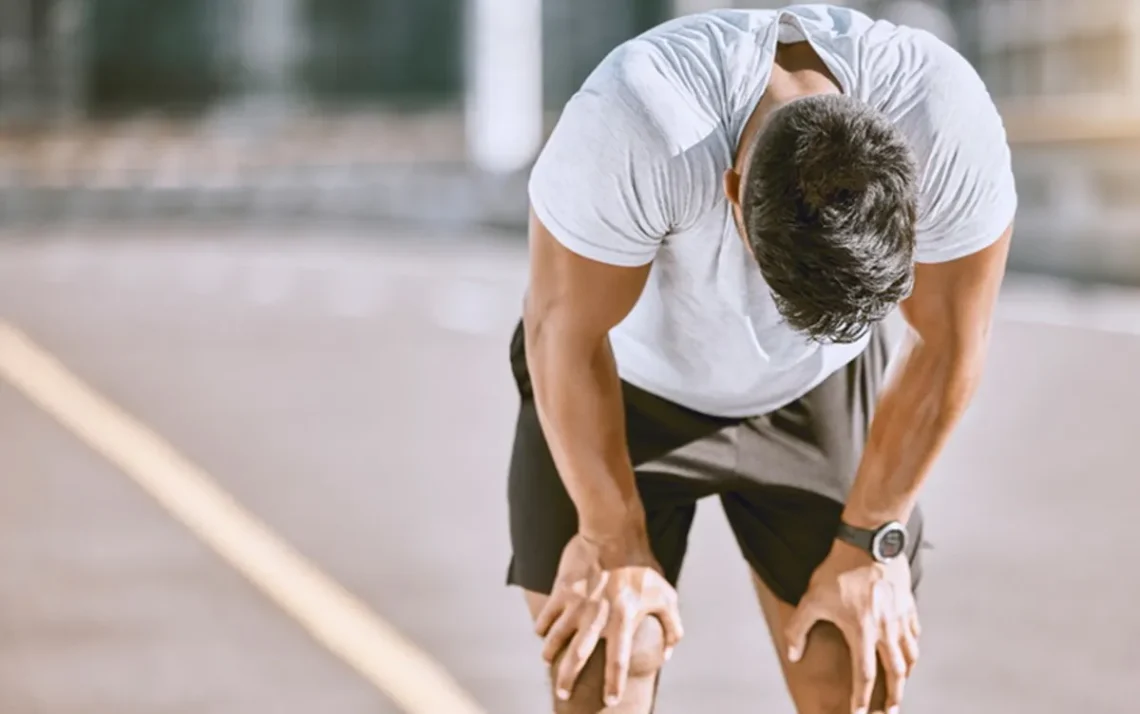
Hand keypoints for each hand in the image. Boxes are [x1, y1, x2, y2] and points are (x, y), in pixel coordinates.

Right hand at [534, 533, 683, 706]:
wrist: (613, 532)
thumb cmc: (643, 565)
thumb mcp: (666, 594)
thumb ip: (672, 625)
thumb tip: (670, 652)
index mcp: (624, 619)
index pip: (618, 659)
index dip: (614, 682)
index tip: (610, 700)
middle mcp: (597, 616)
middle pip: (577, 656)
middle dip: (567, 679)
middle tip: (562, 694)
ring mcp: (577, 604)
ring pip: (555, 638)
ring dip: (550, 653)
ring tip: (549, 661)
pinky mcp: (562, 590)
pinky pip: (546, 615)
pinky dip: (542, 626)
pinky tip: (543, 632)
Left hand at [786, 540, 919, 713]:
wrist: (868, 540)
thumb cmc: (838, 569)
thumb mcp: (812, 599)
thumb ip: (799, 628)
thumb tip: (793, 655)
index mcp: (862, 631)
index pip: (864, 676)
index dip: (862, 699)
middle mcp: (886, 629)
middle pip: (895, 673)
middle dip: (894, 696)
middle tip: (891, 711)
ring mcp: (900, 617)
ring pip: (910, 655)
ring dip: (906, 674)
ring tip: (901, 685)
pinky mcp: (908, 604)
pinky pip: (915, 633)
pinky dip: (913, 647)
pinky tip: (908, 651)